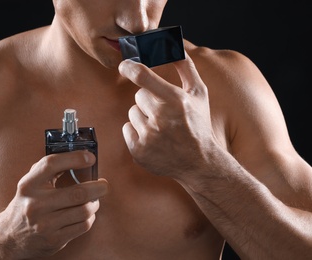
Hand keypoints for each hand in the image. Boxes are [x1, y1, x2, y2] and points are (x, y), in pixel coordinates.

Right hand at [0, 150, 108, 257]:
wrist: (10, 236)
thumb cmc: (27, 203)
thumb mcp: (30, 183)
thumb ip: (49, 168)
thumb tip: (80, 156)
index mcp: (28, 185)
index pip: (51, 164)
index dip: (74, 158)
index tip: (91, 158)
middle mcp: (36, 204)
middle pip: (78, 193)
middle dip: (98, 187)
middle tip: (103, 185)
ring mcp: (45, 224)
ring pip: (84, 210)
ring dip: (95, 203)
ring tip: (94, 200)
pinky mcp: (54, 240)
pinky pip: (83, 226)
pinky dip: (90, 218)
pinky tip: (86, 214)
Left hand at [118, 53, 216, 179]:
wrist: (199, 162)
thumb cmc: (198, 124)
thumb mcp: (199, 94)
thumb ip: (186, 67)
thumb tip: (174, 45)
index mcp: (176, 101)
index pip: (143, 77)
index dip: (130, 67)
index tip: (124, 65)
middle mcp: (161, 119)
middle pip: (138, 96)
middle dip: (149, 100)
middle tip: (164, 112)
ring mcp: (149, 137)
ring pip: (132, 113)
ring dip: (143, 117)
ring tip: (160, 128)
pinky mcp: (139, 151)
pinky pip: (127, 129)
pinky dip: (137, 132)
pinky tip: (153, 139)